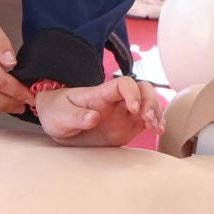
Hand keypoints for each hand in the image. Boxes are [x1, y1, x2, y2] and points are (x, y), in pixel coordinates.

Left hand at [35, 76, 165, 145]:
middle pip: (142, 90)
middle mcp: (115, 101)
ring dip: (156, 113)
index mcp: (100, 94)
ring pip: (147, 104)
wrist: (55, 123)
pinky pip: (145, 121)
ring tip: (156, 128)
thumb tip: (93, 117)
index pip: (123, 83)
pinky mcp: (126, 127)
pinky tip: (158, 130)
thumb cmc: (56, 113)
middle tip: (149, 120)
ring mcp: (122, 113)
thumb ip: (76, 117)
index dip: (133, 92)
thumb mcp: (59, 116)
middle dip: (151, 102)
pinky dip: (156, 123)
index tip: (134, 108)